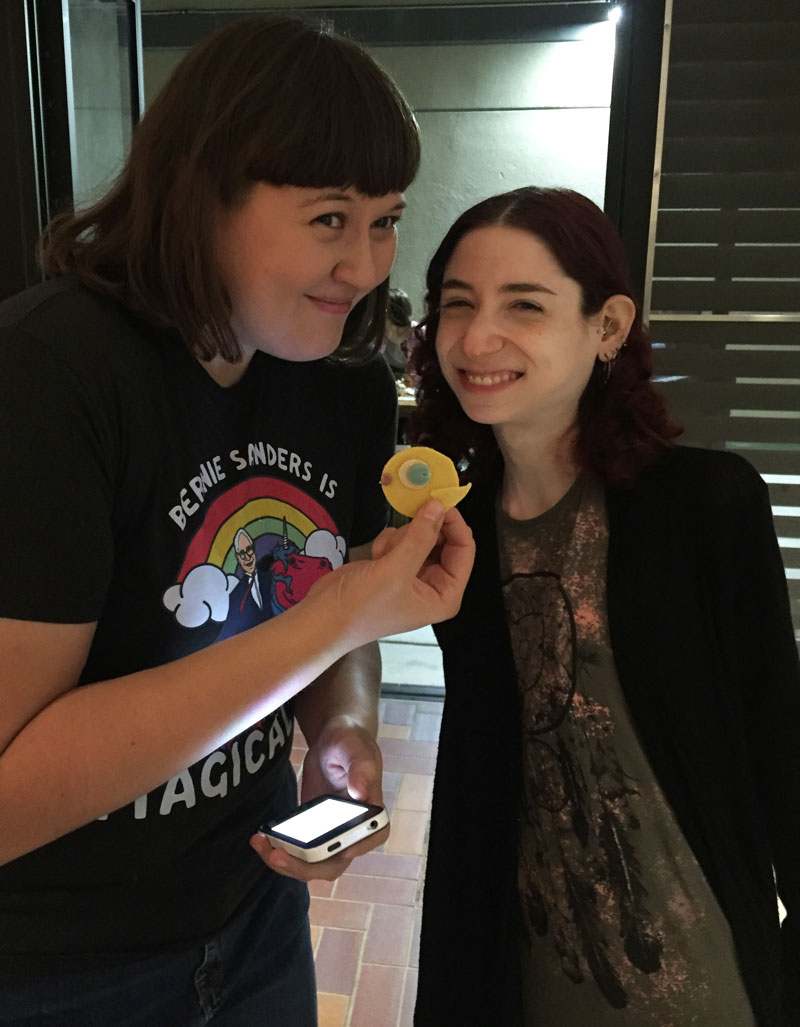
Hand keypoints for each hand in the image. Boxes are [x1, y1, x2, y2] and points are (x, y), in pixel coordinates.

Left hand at [249, 719, 387, 882]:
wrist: (331, 743)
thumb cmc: (350, 741)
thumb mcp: (355, 748)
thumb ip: (361, 769)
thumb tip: (361, 794)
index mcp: (371, 809)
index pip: (374, 836)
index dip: (360, 847)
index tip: (342, 849)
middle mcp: (353, 829)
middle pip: (334, 862)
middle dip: (305, 866)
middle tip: (278, 854)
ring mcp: (330, 834)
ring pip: (312, 863)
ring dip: (285, 863)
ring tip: (260, 844)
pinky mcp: (311, 833)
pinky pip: (297, 852)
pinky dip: (278, 850)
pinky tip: (259, 839)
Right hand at [307, 500, 473, 649]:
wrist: (323, 618)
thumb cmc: (363, 605)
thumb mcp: (396, 571)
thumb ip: (421, 537)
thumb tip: (439, 505)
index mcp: (445, 595)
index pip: (464, 551)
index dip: (454, 524)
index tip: (439, 499)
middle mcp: (433, 586)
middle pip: (444, 541)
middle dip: (423, 531)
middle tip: (409, 518)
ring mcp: (412, 575)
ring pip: (420, 536)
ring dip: (401, 539)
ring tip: (383, 556)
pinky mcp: (392, 566)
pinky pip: (401, 540)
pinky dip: (387, 543)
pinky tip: (374, 557)